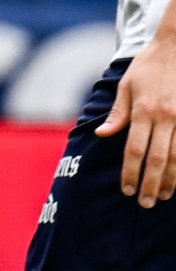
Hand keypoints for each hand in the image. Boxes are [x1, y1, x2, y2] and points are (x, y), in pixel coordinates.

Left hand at [96, 38, 175, 206]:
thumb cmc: (148, 67)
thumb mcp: (126, 86)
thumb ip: (117, 114)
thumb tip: (101, 135)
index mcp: (144, 111)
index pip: (134, 150)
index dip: (131, 172)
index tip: (127, 189)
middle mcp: (165, 118)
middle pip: (157, 159)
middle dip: (151, 184)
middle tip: (145, 203)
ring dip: (171, 180)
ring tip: (163, 196)